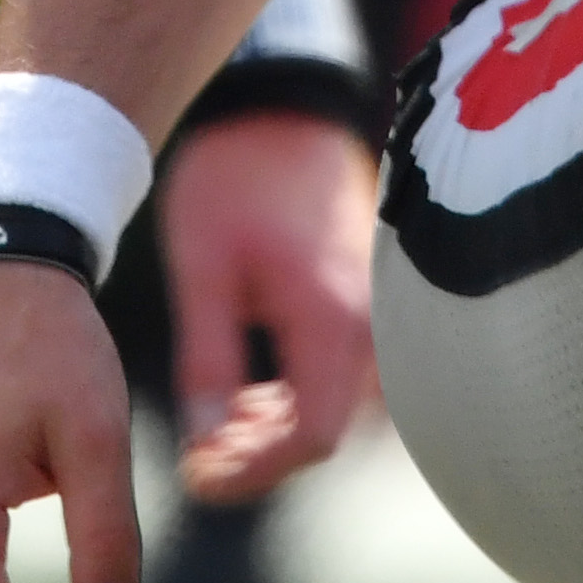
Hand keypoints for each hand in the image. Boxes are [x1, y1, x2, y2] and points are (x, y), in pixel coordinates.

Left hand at [157, 108, 380, 504]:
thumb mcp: (202, 269)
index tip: (198, 476)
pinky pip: (356, 381)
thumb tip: (205, 441)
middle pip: (334, 434)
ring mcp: (384, 315)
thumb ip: (207, 362)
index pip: (313, 440)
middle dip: (267, 455)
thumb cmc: (234, 177)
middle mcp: (376, 326)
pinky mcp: (378, 306)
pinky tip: (260, 387)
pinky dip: (309, 398)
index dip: (254, 472)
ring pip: (348, 413)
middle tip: (204, 446)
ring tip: (227, 413)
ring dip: (288, 429)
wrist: (280, 107)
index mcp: (333, 320)